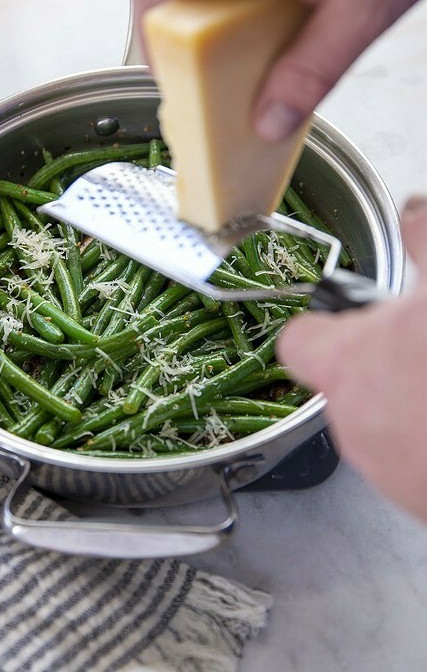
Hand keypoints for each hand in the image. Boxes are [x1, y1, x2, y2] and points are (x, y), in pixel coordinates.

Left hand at [278, 197, 426, 522]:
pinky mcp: (418, 499)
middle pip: (348, 379)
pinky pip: (414, 458)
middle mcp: (351, 423)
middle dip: (384, 361)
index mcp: (346, 365)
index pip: (299, 341)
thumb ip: (425, 240)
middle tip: (422, 346)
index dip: (321, 325)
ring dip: (411, 400)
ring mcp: (386, 469)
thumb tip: (413, 213)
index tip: (347, 316)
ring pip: (385, 421)